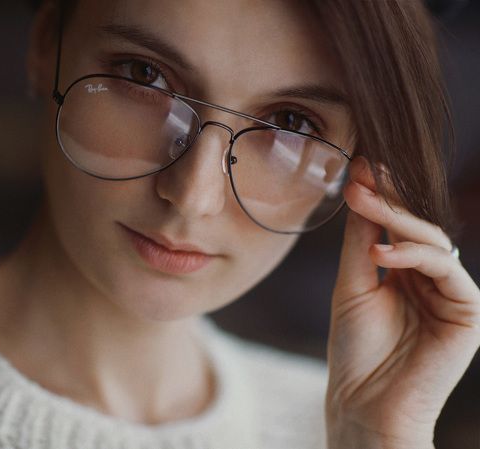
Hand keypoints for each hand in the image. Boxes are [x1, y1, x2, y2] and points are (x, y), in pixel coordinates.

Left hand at [325, 156, 479, 448]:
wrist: (363, 404)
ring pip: (433, 241)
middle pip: (416, 227)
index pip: (397, 225)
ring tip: (359, 201)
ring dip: (396, 218)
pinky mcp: (469, 312)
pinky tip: (380, 253)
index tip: (357, 165)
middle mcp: (433, 280)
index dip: (380, 195)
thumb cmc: (355, 350)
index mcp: (407, 273)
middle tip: (360, 173)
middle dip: (387, 197)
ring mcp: (453, 294)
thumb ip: (361, 240)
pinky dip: (413, 256)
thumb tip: (360, 188)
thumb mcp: (352, 284)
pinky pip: (446, 270)